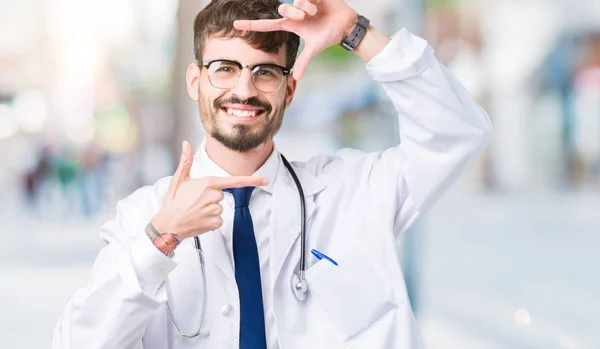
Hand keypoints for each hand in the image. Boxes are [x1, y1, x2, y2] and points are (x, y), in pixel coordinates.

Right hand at [151, 141, 267, 239]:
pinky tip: (199, 219)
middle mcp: (214, 197)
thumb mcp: (179, 179)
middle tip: (195, 201)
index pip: (234, 181)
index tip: (264, 180)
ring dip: (210, 209)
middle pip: (222, 195)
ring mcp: (215, 211)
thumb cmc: (173, 202)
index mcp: (208, 184)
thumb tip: (185, 144)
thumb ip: (186, 161)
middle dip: (211, 197)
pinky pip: (219, 220)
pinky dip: (210, 220)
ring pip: (220, 207)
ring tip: (195, 210)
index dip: (252, 180)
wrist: (168, 225)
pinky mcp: (215, 223)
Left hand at [233, 0, 356, 79]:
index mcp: (291, 25)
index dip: (252, 25)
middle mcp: (294, 13)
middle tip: (305, 17)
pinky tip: (320, 3)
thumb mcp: (314, 48)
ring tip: (315, 11)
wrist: (346, 25)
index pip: (267, 25)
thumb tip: (296, 78)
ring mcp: (302, 2)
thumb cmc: (329, 35)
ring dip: (306, 7)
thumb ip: (304, 61)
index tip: (235, 25)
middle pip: (282, 10)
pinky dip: (313, 0)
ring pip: (295, 1)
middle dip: (294, 13)